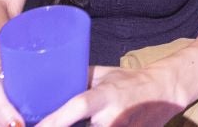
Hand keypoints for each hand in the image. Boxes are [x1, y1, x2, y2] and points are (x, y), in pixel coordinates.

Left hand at [37, 65, 183, 126]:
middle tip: (40, 125)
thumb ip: (78, 82)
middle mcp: (113, 117)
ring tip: (72, 122)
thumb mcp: (104, 75)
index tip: (33, 126)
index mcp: (106, 95)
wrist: (164, 92)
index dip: (55, 120)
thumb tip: (46, 88)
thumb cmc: (128, 81)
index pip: (78, 106)